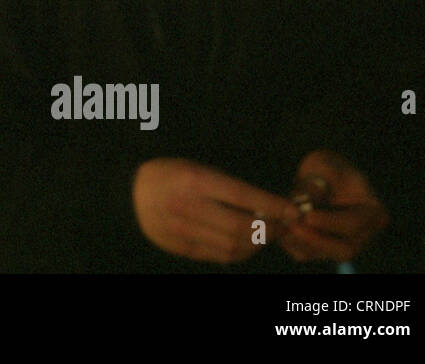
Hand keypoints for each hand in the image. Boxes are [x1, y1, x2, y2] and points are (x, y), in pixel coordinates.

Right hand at [132, 158, 298, 262]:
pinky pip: (219, 256)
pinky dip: (241, 253)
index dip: (273, 205)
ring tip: (268, 234)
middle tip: (285, 225)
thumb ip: (229, 186)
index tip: (293, 210)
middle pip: (241, 227)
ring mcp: (183, 230)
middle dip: (271, 228)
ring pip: (233, 246)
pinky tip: (248, 244)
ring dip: (259, 243)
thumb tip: (270, 205)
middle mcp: (188, 206)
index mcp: (193, 180)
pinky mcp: (181, 247)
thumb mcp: (197, 167)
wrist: (130, 193)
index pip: (242, 196)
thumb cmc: (170, 174)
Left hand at [276, 151, 388, 262]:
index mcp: (373, 212)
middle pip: (344, 249)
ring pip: (322, 254)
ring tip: (280, 222)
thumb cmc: (326, 166)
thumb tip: (301, 203)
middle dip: (316, 239)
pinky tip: (278, 225)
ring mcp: (344, 244)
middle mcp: (363, 235)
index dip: (330, 223)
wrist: (319, 175)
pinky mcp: (324, 249)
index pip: (353, 224)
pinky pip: (307, 253)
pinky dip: (291, 242)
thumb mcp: (322, 166)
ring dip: (300, 241)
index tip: (307, 216)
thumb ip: (314, 184)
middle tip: (292, 226)